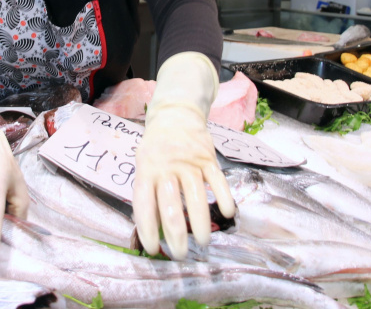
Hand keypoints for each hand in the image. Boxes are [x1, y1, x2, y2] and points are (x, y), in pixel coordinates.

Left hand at [131, 52, 235, 259]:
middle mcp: (167, 168)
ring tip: (204, 243)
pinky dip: (224, 198)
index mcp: (146, 171)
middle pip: (171, 207)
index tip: (152, 249)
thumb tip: (152, 228)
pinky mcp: (208, 158)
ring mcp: (189, 163)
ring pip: (196, 197)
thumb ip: (147, 192)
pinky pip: (218, 181)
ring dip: (201, 224)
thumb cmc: (156, 148)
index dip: (147, 230)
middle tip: (180, 254)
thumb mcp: (143, 165)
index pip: (144, 206)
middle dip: (176, 235)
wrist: (176, 115)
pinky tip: (227, 214)